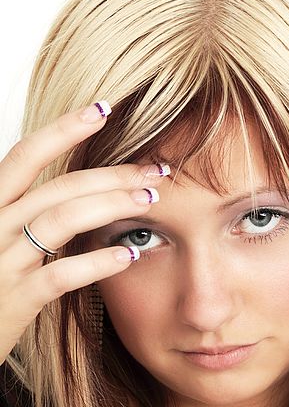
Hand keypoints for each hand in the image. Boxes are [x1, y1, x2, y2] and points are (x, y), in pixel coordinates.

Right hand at [0, 102, 168, 364]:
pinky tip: (128, 255)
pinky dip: (98, 262)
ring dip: (112, 206)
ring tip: (151, 201)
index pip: (27, 154)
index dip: (64, 128)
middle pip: (58, 185)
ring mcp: (2, 261)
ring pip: (62, 220)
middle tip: (156, 169)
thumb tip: (84, 184)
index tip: (103, 107)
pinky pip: (61, 275)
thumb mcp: (1, 233)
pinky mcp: (14, 299)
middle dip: (112, 173)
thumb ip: (31, 208)